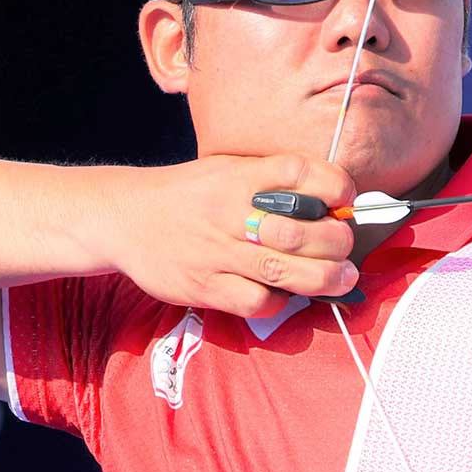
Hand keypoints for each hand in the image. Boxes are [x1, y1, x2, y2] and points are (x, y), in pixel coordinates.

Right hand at [105, 153, 357, 317]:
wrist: (124, 218)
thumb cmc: (190, 194)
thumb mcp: (228, 170)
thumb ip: (272, 181)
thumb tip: (331, 203)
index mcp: (240, 176)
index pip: (298, 172)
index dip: (335, 186)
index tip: (347, 199)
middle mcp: (230, 212)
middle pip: (301, 230)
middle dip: (338, 242)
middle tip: (347, 248)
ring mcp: (217, 252)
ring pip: (285, 271)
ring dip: (325, 278)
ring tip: (343, 278)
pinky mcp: (204, 286)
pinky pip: (256, 301)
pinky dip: (279, 301)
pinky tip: (284, 294)